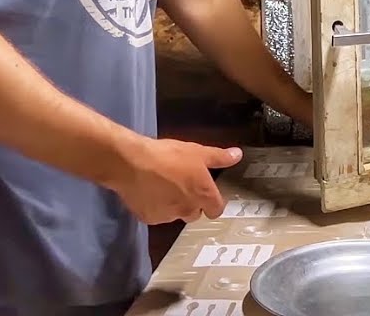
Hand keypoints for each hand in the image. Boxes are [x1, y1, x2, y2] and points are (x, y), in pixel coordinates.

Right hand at [106, 137, 242, 224]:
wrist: (131, 164)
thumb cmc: (167, 156)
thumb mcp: (197, 151)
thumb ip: (219, 156)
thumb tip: (237, 155)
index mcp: (203, 194)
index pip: (217, 210)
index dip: (214, 203)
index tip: (208, 194)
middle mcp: (187, 209)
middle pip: (195, 213)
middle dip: (191, 203)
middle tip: (182, 185)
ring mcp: (167, 216)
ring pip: (175, 214)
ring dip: (172, 204)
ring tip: (162, 185)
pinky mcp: (148, 218)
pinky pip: (156, 215)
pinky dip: (154, 206)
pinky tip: (148, 191)